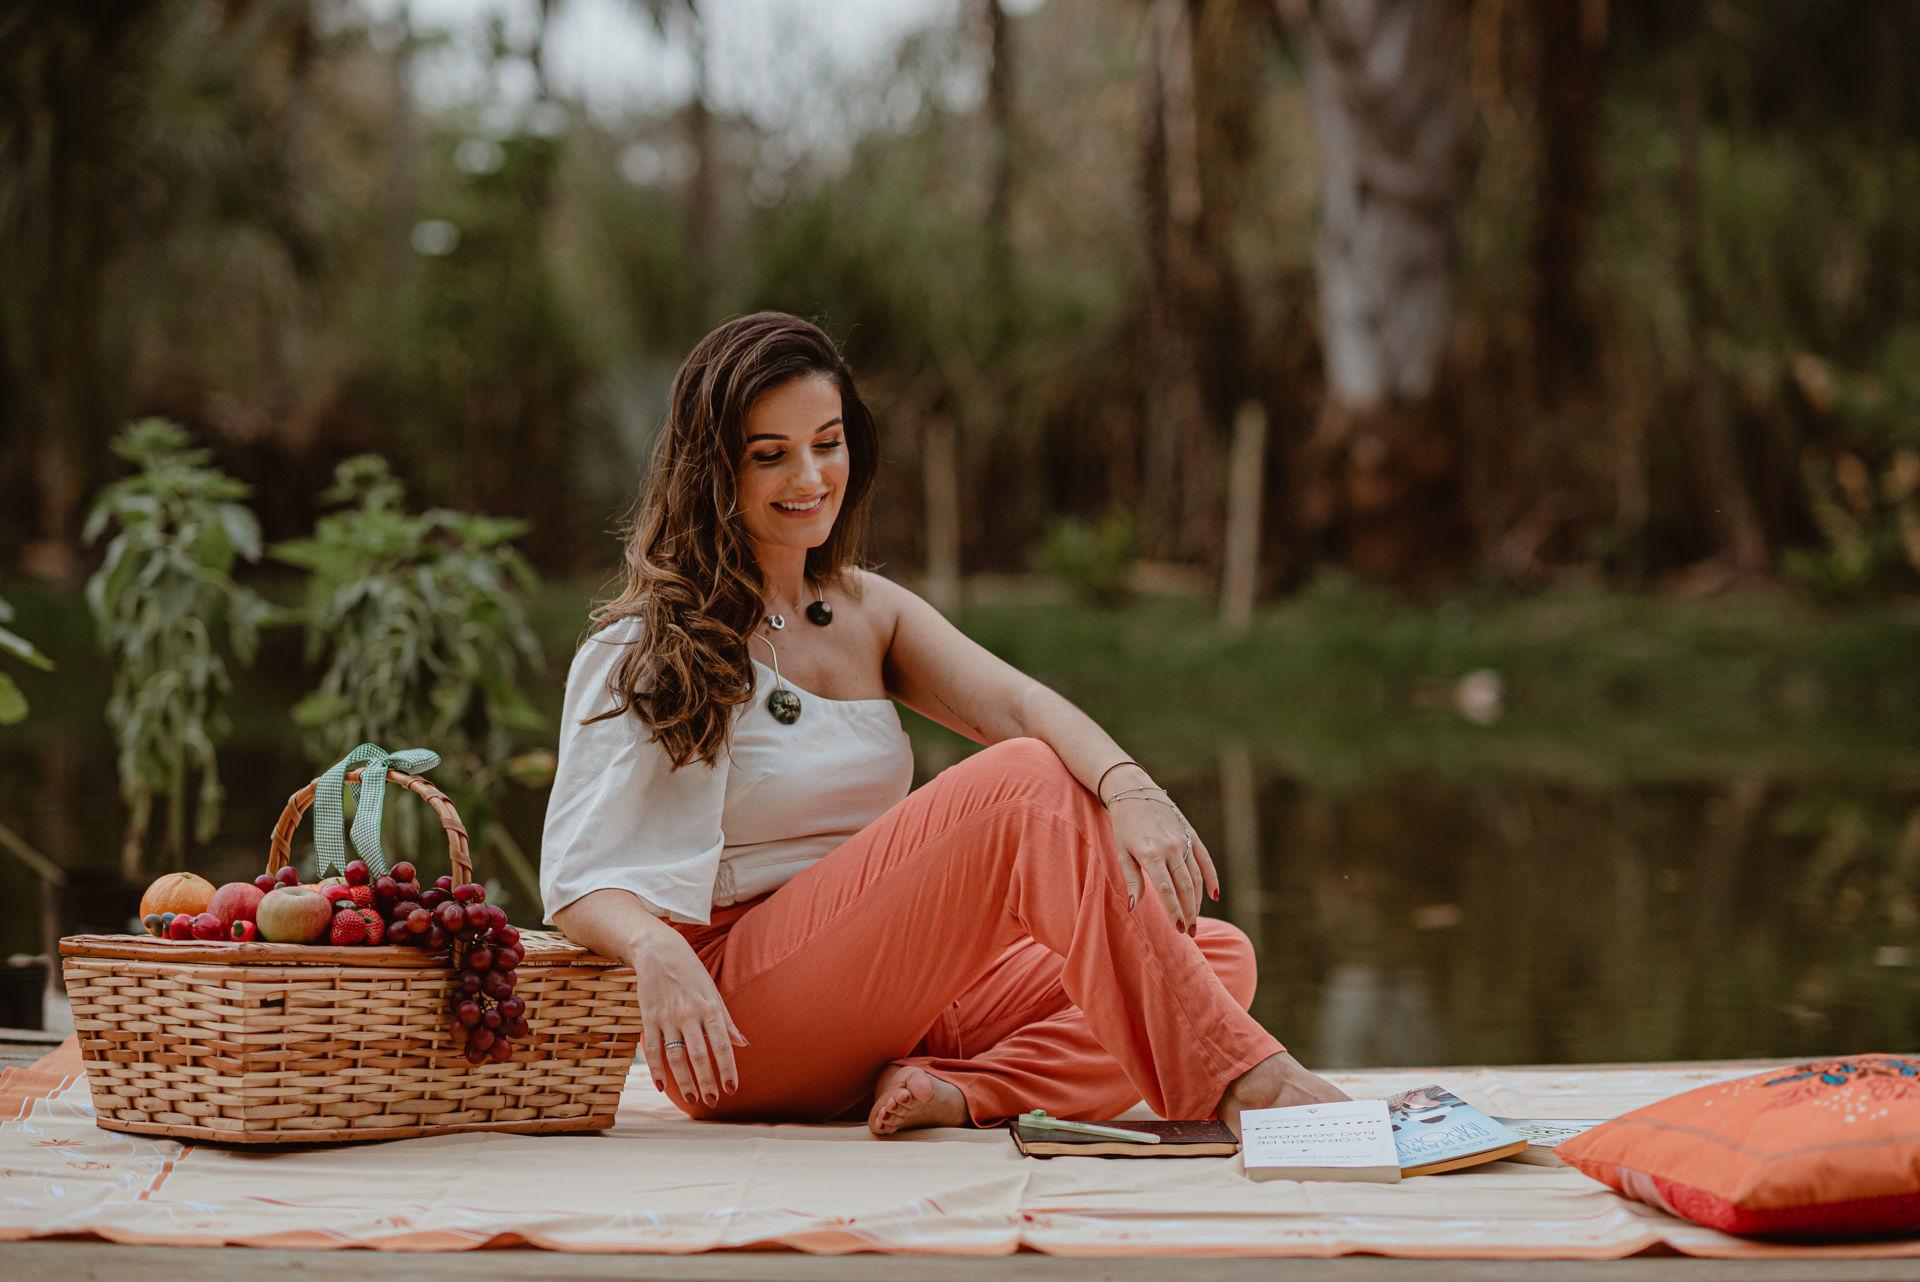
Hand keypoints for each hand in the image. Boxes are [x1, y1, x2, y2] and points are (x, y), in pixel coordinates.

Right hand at [631, 928, 748, 1106]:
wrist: (657, 951)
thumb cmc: (691, 972)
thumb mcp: (713, 992)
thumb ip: (726, 1021)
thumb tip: (743, 1043)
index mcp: (709, 1007)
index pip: (722, 1045)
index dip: (728, 1069)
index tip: (733, 1089)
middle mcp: (689, 1014)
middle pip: (700, 1056)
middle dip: (707, 1082)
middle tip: (713, 1101)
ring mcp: (667, 1017)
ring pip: (676, 1057)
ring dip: (684, 1081)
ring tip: (692, 1099)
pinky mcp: (649, 1018)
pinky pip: (653, 1049)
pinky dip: (657, 1069)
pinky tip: (662, 1086)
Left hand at [1105, 786, 1216, 934]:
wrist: (1135, 791)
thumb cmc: (1124, 825)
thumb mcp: (1122, 852)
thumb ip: (1131, 879)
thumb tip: (1134, 906)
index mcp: (1151, 854)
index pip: (1166, 890)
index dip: (1174, 911)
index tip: (1178, 929)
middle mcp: (1171, 847)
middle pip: (1185, 887)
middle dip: (1189, 912)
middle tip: (1190, 932)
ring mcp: (1184, 840)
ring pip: (1196, 877)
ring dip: (1198, 901)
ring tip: (1196, 919)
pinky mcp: (1192, 833)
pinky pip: (1205, 860)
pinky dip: (1211, 878)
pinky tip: (1214, 896)